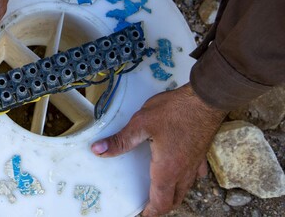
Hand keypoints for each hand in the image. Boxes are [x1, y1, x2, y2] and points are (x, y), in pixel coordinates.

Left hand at [91, 83, 226, 215]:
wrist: (206, 99)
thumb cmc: (174, 111)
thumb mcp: (141, 124)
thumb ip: (120, 141)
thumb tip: (98, 150)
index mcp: (167, 169)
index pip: (160, 202)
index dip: (150, 212)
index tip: (142, 215)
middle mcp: (183, 171)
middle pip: (173, 199)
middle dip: (161, 207)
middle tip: (149, 206)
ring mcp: (195, 163)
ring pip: (185, 188)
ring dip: (173, 194)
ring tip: (162, 193)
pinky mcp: (201, 152)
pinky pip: (195, 173)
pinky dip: (187, 178)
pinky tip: (183, 173)